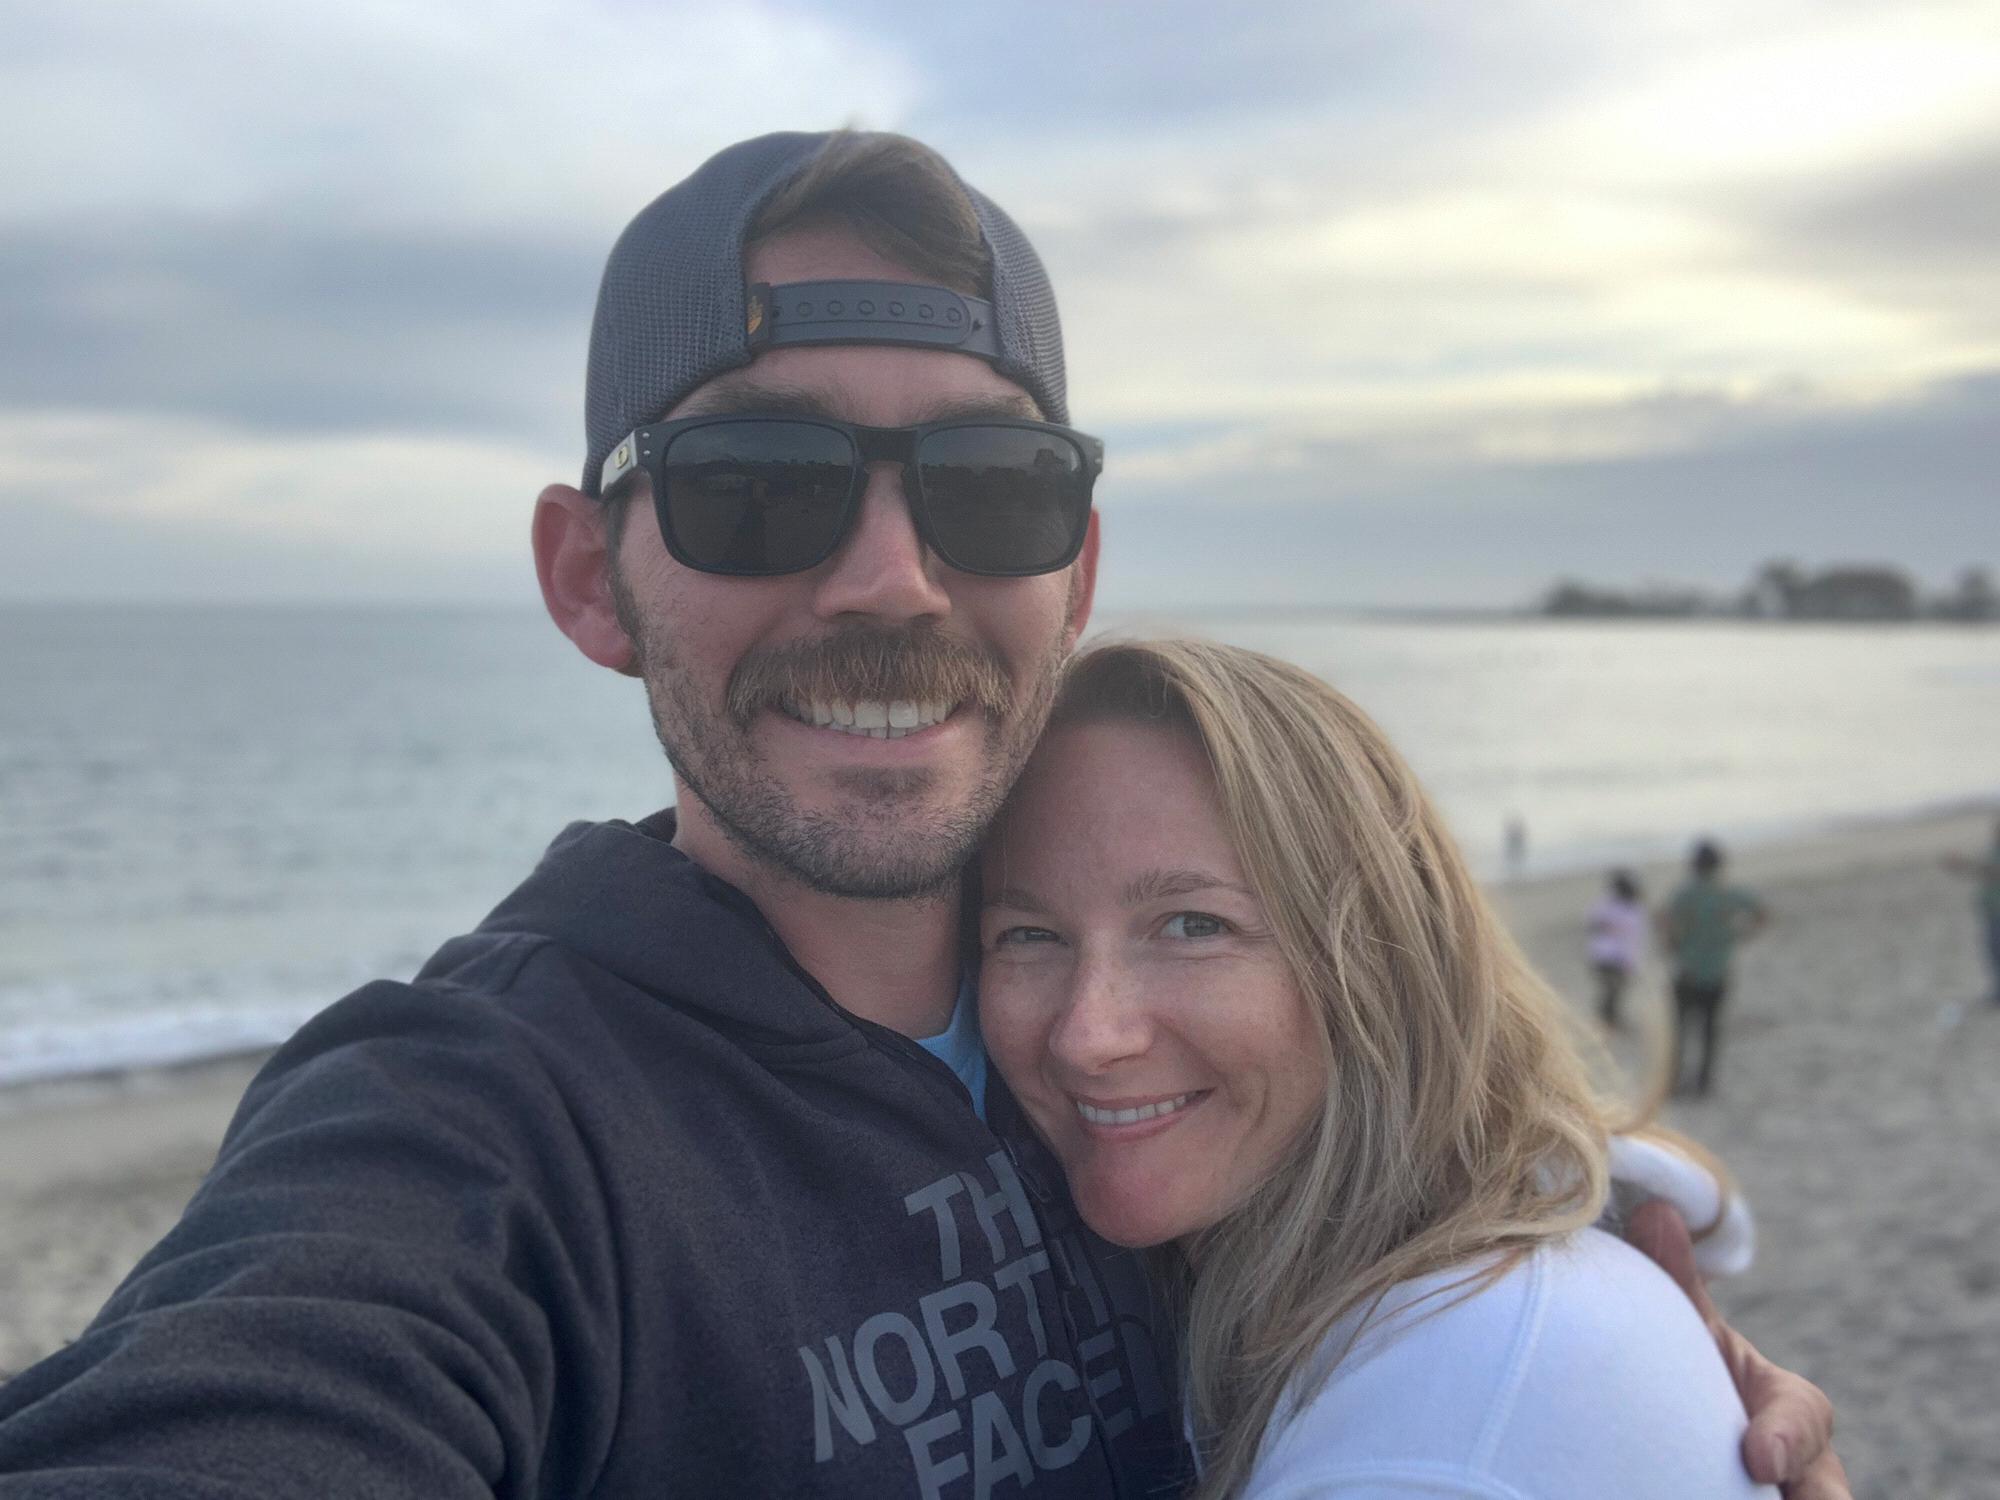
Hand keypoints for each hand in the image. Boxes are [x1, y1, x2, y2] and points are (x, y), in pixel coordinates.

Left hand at [1627, 1200, 1850, 1498]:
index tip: (1756, 1456)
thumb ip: (1675, 1279)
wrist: (1685, 1413)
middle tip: (1779, 1496)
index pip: (1805, 1419)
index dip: (1786, 1438)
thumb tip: (1655, 1210)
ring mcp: (1783, 1492)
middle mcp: (1798, 1468)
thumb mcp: (1688, 1329)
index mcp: (1787, 1409)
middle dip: (1813, 1498)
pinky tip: (1673, 1496)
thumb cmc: (1691, 1366)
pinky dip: (1715, 1499)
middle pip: (1824, 1492)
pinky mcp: (1750, 1498)